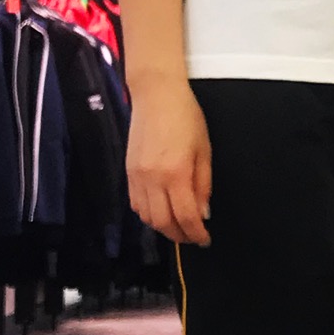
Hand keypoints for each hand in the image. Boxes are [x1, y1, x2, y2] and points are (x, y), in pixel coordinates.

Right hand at [126, 76, 213, 245]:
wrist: (156, 95)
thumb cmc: (186, 117)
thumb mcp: (204, 150)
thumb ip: (203, 184)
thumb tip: (203, 213)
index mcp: (175, 173)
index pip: (186, 217)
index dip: (196, 234)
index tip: (205, 239)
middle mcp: (152, 179)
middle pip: (163, 223)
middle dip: (179, 235)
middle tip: (193, 237)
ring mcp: (137, 176)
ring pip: (146, 217)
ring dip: (163, 227)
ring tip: (179, 225)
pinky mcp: (128, 172)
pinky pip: (135, 204)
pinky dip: (148, 214)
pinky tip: (161, 210)